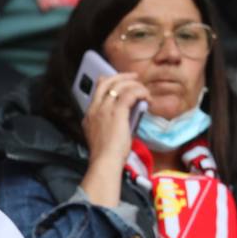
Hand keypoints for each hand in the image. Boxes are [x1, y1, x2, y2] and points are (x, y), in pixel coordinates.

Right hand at [77, 72, 148, 206]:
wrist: (105, 161)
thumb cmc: (106, 155)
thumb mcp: (103, 136)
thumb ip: (110, 123)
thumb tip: (127, 116)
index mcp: (90, 114)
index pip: (98, 90)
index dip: (111, 83)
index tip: (122, 84)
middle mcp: (95, 108)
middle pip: (106, 82)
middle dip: (121, 76)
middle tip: (134, 77)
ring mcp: (105, 108)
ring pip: (119, 85)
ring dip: (134, 85)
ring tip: (144, 90)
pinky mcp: (117, 111)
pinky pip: (130, 93)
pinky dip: (140, 92)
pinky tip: (147, 98)